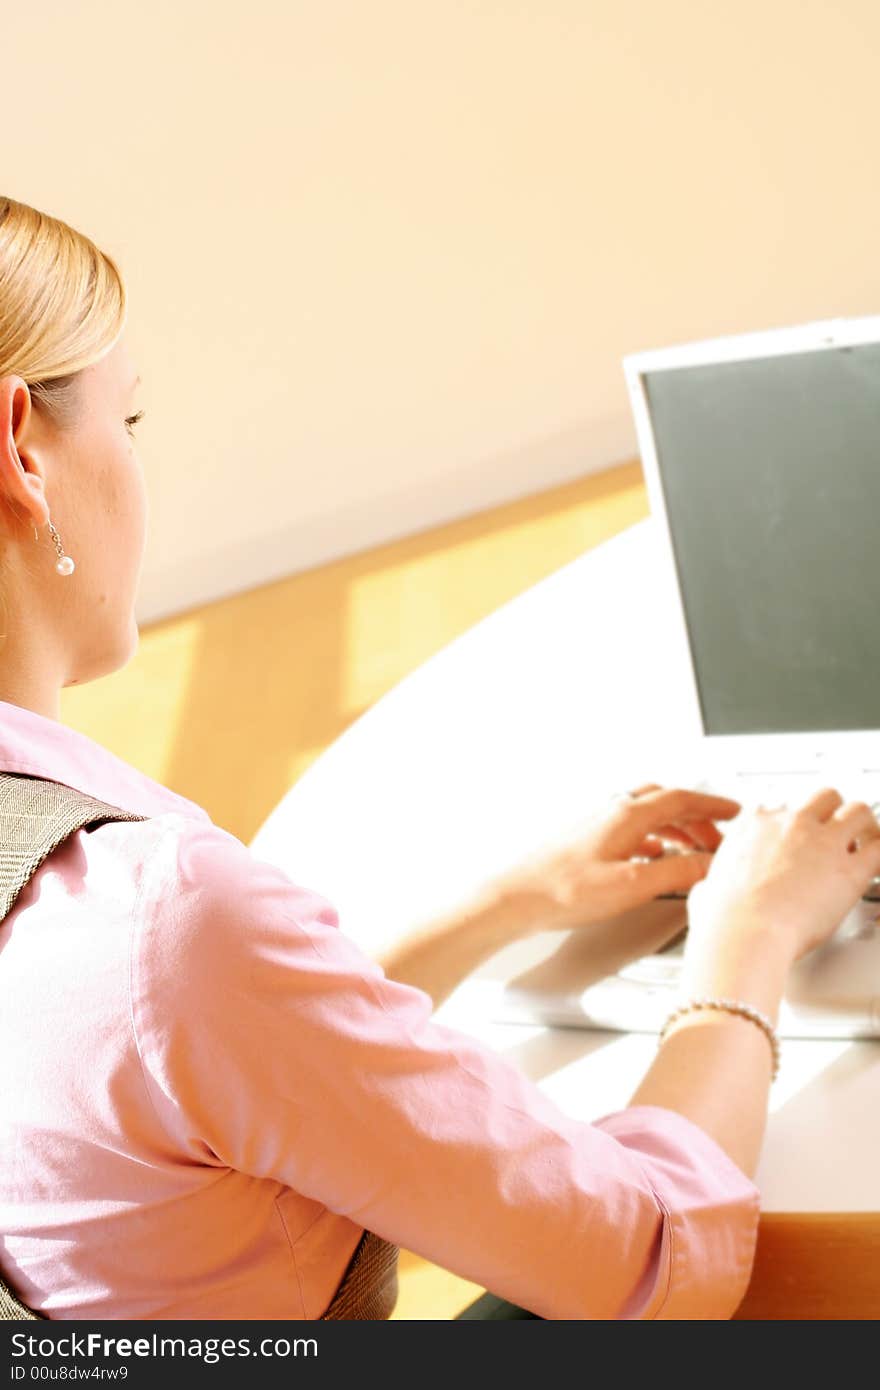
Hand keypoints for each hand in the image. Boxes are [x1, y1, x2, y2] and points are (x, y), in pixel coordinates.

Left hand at [501, 782, 742, 930]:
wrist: (515, 898)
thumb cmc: (562, 890)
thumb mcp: (632, 886)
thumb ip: (676, 874)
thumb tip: (709, 866)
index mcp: (626, 815)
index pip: (681, 798)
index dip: (712, 805)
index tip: (734, 812)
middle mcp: (612, 812)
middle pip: (665, 802)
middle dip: (697, 817)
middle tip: (718, 837)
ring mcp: (597, 824)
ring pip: (648, 815)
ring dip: (676, 828)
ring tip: (693, 851)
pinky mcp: (586, 841)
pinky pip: (631, 830)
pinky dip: (653, 839)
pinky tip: (653, 858)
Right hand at [687, 787, 879, 962]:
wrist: (744, 933)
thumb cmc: (724, 917)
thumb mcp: (706, 888)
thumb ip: (713, 882)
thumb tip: (708, 891)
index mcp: (755, 824)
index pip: (780, 805)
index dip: (791, 821)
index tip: (794, 833)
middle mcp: (791, 824)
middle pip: (825, 797)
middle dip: (833, 813)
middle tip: (835, 833)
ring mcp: (823, 842)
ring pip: (858, 810)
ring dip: (863, 826)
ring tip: (865, 842)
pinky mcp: (849, 870)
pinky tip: (878, 863)